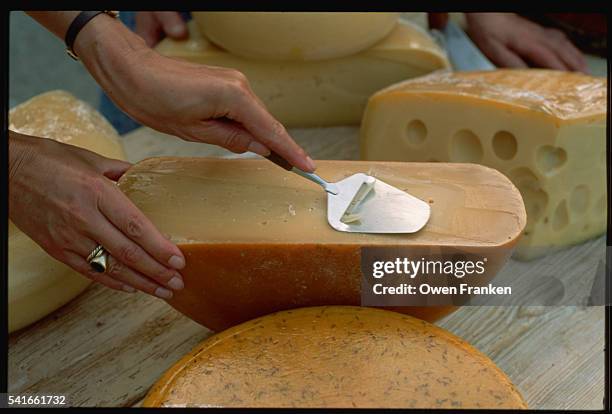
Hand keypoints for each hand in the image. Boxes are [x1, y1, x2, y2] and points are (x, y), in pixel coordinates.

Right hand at [9, 132, 186, 298]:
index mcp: (97, 192)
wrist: (7, 170)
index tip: (179, 261)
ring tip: (163, 292)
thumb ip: (123, 172)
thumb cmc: (51, 160)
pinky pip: (88, 271)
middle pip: (128, 252)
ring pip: (111, 267)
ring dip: (141, 282)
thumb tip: (146, 178)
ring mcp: (68, 237)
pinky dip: (112, 282)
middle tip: (178, 282)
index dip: (160, 248)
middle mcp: (84, 218)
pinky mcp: (56, 249)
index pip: (136, 227)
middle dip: (157, 272)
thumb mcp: (92, 159)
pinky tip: (132, 288)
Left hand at [75, 15, 315, 171]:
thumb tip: (260, 148)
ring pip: (256, 116)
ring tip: (274, 161)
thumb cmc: (154, 99)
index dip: (291, 151)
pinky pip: (245, 109)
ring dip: (263, 137)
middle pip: (267, 123)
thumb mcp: (194, 130)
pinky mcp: (224, 82)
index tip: (308, 167)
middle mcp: (239, 85)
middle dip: (280, 146)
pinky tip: (250, 141)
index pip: (271, 130)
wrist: (132, 71)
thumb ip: (233, 139)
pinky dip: (250, 126)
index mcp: (234, 97)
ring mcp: (233, 81)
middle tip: (296, 169)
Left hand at [465, 13, 587, 72]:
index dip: (560, 70)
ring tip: (584, 71)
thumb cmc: (488, 32)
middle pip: (562, 51)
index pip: (548, 57)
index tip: (569, 82)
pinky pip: (560, 40)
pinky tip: (573, 56)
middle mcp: (538, 36)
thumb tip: (524, 76)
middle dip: (574, 65)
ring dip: (575, 58)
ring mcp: (541, 32)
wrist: (488, 14)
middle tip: (584, 79)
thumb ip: (510, 63)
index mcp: (527, 42)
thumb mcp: (493, 51)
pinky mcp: (540, 31)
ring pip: (564, 44)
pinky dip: (570, 49)